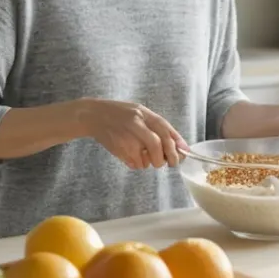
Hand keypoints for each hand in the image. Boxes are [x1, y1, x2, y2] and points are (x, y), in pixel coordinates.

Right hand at [73, 99, 188, 169]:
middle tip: (169, 162)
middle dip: (167, 158)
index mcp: (144, 114)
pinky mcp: (119, 151)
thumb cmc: (121, 114)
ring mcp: (126, 140)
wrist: (94, 116)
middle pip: (157, 147)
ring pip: (148, 160)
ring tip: (143, 152)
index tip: (184, 154)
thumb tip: (182, 146)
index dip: (177, 145)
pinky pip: (137, 164)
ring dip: (150, 161)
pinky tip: (131, 153)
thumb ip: (160, 127)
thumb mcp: (141, 113)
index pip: (165, 131)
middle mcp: (135, 125)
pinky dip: (139, 163)